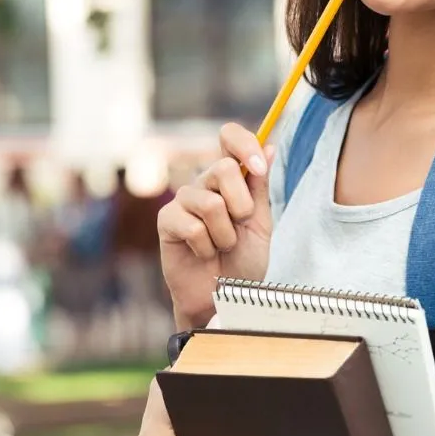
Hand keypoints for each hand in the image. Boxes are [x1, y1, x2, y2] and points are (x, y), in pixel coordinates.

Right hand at [157, 123, 274, 328]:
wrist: (224, 298)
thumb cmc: (242, 262)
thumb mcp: (260, 223)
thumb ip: (260, 187)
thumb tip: (268, 147)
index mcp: (229, 178)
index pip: (229, 137)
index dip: (244, 144)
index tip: (258, 167)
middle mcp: (204, 183)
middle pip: (223, 168)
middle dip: (241, 206)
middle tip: (240, 227)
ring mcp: (183, 201)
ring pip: (210, 203)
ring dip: (225, 234)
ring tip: (222, 247)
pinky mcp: (166, 221)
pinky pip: (193, 226)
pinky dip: (206, 247)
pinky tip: (203, 254)